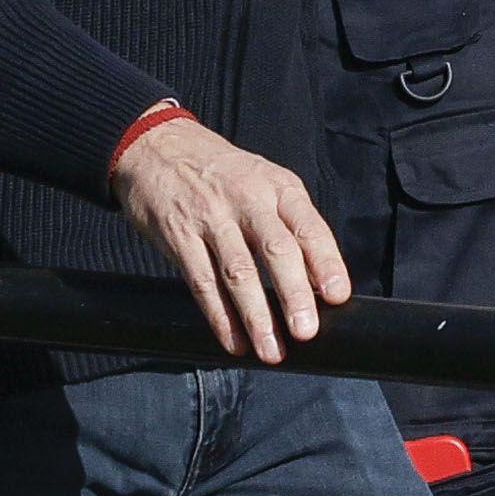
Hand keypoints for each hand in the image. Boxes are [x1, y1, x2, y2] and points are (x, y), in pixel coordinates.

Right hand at [107, 113, 351, 364]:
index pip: (308, 226)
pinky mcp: (179, 234)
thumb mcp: (263, 180)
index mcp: (277, 186)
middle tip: (306, 331)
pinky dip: (219, 316)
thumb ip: (289, 223)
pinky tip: (232, 340)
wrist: (157, 145)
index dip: (326, 262)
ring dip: (256, 316)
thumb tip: (317, 282)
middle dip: (293, 294)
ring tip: (270, 350)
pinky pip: (201, 281)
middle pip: (275, 250)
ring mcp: (210, 217)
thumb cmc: (220, 172)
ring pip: (238, 271)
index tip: (337, 296)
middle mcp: (247, 199)